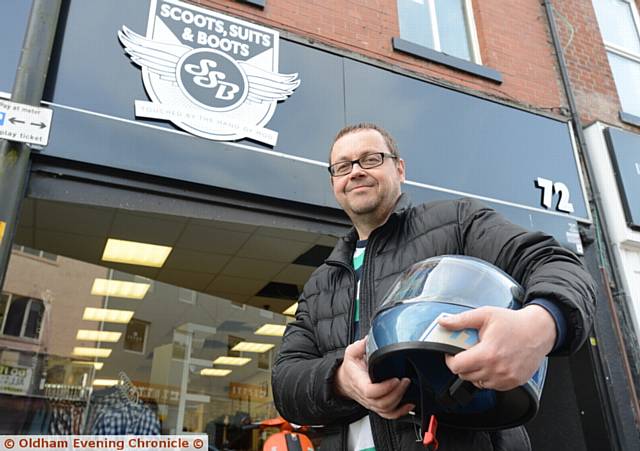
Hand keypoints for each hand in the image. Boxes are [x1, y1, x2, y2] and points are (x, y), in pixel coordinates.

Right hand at [334, 337, 414, 418]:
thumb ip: (360, 345)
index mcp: (359, 382)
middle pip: (382, 403)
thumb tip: (369, 339)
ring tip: (407, 386)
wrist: (345, 381)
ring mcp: (372, 403)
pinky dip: (401, 412)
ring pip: (386, 409)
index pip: (370, 391)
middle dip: (397, 392)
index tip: (395, 378)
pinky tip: (409, 404)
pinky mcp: (378, 406)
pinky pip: (389, 415)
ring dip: (400, 400)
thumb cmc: (351, 368)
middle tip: (405, 380)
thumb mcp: (351, 353)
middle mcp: (365, 396)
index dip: (384, 388)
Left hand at [439, 305, 555, 390]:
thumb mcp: (485, 315)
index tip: (452, 353)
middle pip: (465, 376)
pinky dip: (488, 377)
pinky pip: (492, 386)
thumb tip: (443, 322)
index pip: (457, 366)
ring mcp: (506, 378)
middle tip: (467, 352)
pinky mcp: (513, 383)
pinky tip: (492, 364)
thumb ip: (461, 320)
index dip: (450, 359)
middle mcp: (496, 369)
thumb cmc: (513, 323)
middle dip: (462, 364)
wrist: (539, 331)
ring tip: (481, 357)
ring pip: (477, 382)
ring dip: (475, 372)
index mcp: (487, 353)